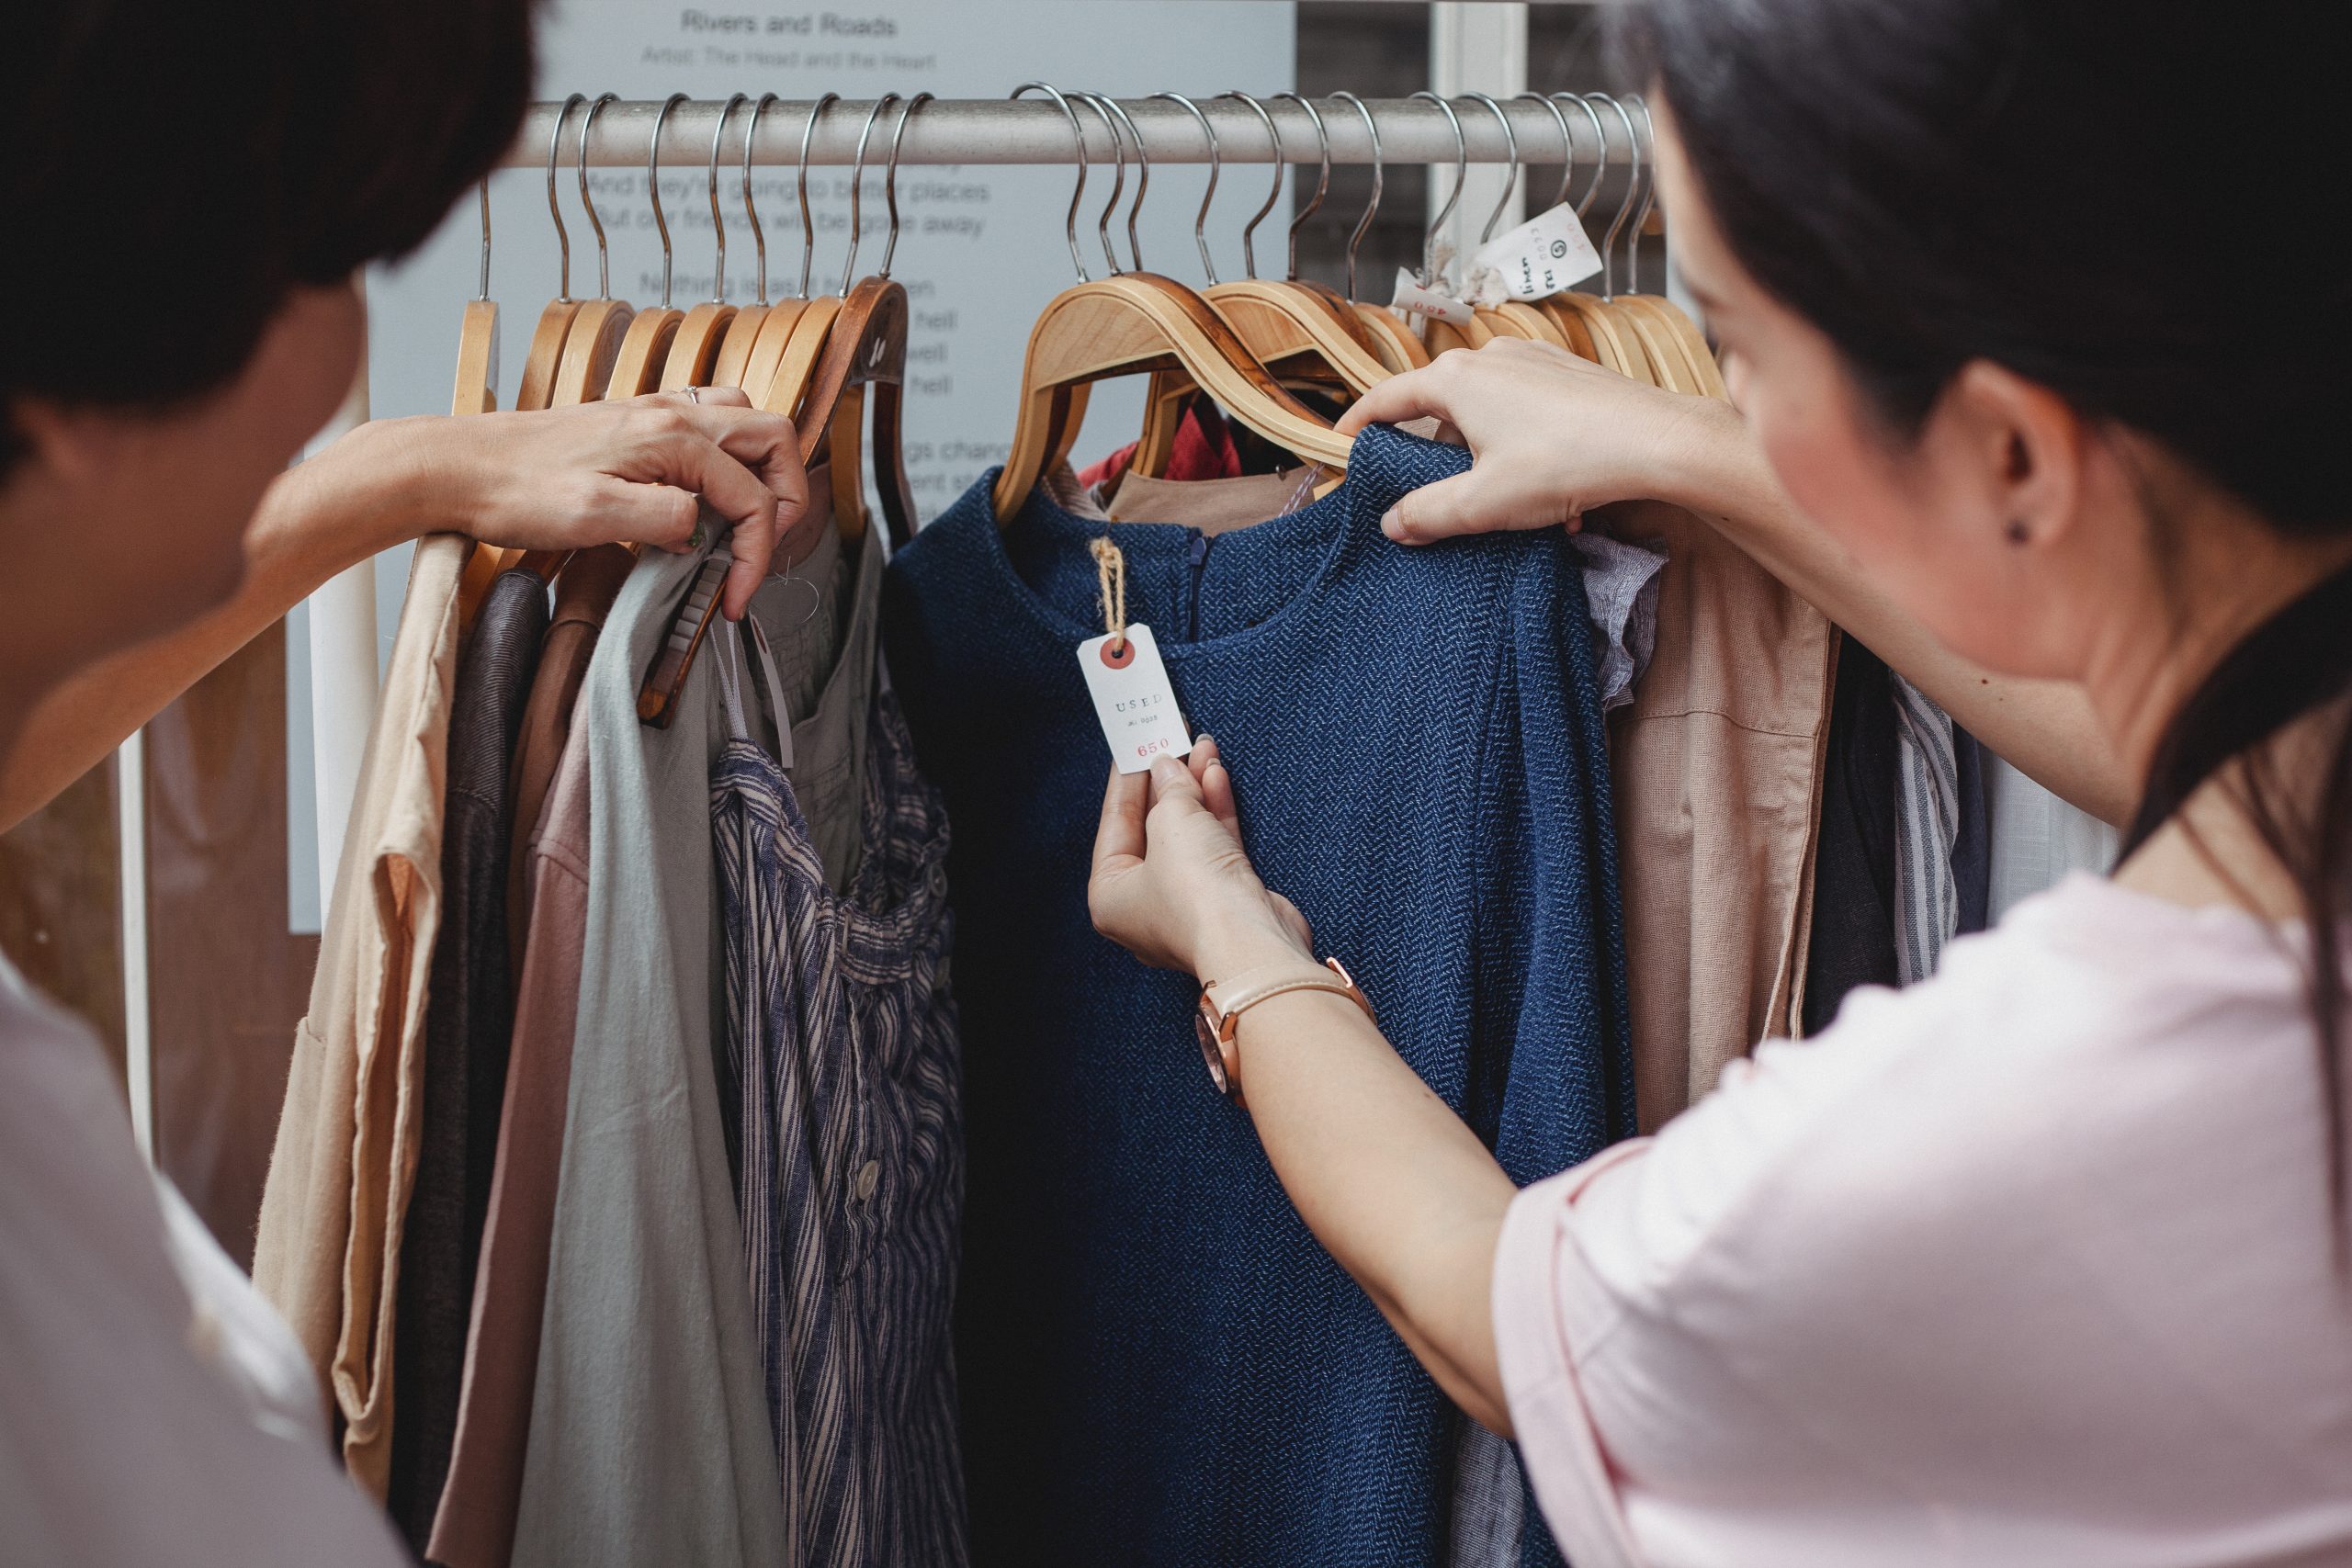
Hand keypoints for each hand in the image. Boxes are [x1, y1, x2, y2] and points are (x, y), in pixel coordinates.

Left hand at [371, 388, 809, 619]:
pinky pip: (709, 428)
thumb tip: (705, 529)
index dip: (757, 554)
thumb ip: (666, 519)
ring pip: (746, 425)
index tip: (736, 597)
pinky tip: (703, 498)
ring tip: (744, 524)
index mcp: (671, 436)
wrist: (457, 466)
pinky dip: (728, 461)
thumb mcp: (595, 517)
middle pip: (773, 439)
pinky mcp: (636, 425)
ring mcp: (655, 413)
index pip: (753, 496)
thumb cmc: (514, 490)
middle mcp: (671, 414)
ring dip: (761, 473)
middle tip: (763, 551)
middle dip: (785, 499)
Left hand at [1089, 737, 1315, 982]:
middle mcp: (1144, 904)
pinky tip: (1217, 777)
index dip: (1126, 781)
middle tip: (1171, 741)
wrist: (1253, 944)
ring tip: (1201, 748)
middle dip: (1165, 783)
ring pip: (1187, 835)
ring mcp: (1187, 903)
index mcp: (1110, 896)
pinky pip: (1214, 846)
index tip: (1134, 746)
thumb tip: (1169, 768)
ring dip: (1195, 791)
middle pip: (1151, 829)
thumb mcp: (1171, 823)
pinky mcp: (1225, 899)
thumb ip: (1169, 790)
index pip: (1114, 824)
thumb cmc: (1197, 897)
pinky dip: (1216, 812)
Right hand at [1335, 336, 1741, 544]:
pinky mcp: (1569, 374)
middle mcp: (1492, 356)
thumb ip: (1428, 514)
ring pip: (1487, 412)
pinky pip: (1526, 411)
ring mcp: (1534, 360)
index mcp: (1456, 379)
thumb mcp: (1483, 502)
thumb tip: (1393, 523)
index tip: (1343, 442)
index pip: (1388, 398)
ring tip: (1507, 505)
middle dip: (1436, 454)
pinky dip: (1523, 448)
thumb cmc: (1566, 461)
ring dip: (1486, 458)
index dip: (1360, 423)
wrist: (1656, 441)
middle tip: (1432, 492)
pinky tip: (1550, 490)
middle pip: (1440, 407)